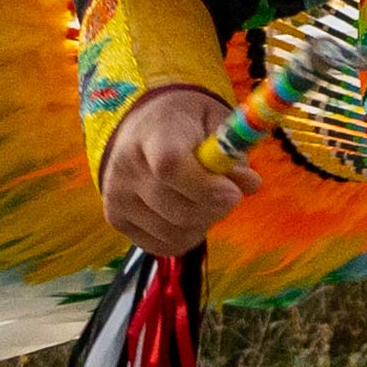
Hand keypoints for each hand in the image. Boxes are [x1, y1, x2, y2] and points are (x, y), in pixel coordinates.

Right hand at [97, 84, 238, 255]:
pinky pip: (162, 245)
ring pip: (173, 233)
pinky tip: (190, 216)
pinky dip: (185, 237)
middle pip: (177, 209)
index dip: (205, 186)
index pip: (170, 165)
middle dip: (215, 209)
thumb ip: (233, 151)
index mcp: (152, 133)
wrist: (142, 128)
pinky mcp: (116, 219)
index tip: (234, 192)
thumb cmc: (186, 123)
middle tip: (230, 195)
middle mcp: (126, 166)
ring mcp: (117, 196)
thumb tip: (250, 184)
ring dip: (203, 224)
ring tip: (207, 201)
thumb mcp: (215, 121)